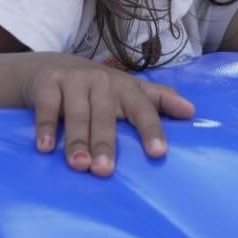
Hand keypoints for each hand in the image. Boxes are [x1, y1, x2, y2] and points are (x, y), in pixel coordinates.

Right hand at [22, 55, 194, 176]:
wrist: (52, 67)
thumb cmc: (100, 89)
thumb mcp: (130, 91)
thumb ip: (160, 99)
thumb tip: (192, 111)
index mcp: (126, 87)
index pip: (143, 109)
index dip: (151, 129)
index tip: (158, 153)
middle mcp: (101, 81)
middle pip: (106, 116)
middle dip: (105, 143)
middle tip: (105, 170)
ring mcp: (74, 81)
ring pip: (77, 114)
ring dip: (77, 140)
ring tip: (79, 165)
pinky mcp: (48, 83)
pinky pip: (47, 108)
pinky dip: (45, 127)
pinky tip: (45, 148)